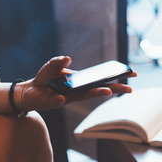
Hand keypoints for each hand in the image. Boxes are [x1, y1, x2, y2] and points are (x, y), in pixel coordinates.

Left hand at [17, 56, 134, 111]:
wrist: (30, 90)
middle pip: (99, 90)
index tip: (131, 73)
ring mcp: (69, 97)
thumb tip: (68, 58)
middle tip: (129, 89)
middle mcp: (78, 90)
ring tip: (107, 92)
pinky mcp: (56, 102)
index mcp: (82, 80)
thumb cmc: (46, 78)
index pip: (101, 79)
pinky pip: (60, 101)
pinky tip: (61, 96)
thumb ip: (59, 60)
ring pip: (84, 97)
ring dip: (96, 94)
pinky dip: (60, 98)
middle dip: (114, 89)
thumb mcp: (52, 64)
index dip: (115, 77)